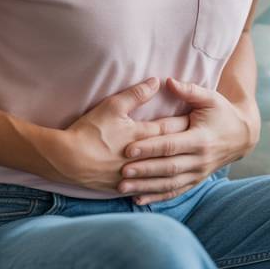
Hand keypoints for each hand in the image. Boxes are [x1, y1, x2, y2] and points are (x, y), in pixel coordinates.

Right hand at [49, 77, 189, 193]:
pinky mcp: (123, 187)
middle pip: (170, 150)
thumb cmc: (90, 130)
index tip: (199, 118)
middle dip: (185, 143)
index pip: (170, 128)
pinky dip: (157, 185)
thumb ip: (136, 94)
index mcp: (142, 136)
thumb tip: (156, 81)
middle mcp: (142, 157)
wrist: (67, 160)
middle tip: (202, 139)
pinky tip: (165, 184)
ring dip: (175, 166)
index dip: (185, 122)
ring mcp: (134, 175)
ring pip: (161, 172)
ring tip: (188, 161)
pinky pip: (146, 187)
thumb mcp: (113, 106)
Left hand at [116, 77, 258, 204]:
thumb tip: (167, 81)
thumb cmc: (222, 112)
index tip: (128, 149)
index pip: (171, 145)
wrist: (242, 135)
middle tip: (122, 171)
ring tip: (123, 187)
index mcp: (201, 138)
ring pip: (169, 183)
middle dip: (144, 170)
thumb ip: (189, 90)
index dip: (149, 147)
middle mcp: (200, 159)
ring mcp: (199, 173)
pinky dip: (156, 197)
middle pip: (168, 167)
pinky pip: (175, 191)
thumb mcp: (210, 98)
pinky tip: (138, 200)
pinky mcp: (196, 181)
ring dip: (146, 187)